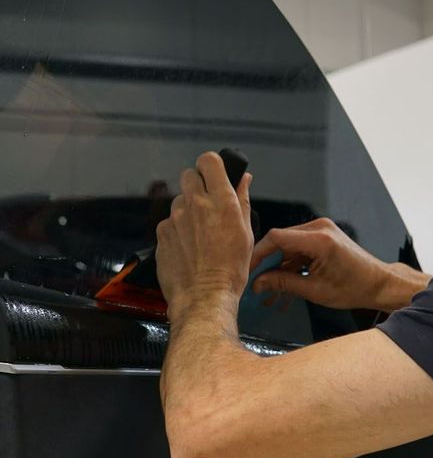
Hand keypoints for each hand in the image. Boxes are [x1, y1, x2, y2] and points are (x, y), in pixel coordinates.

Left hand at [156, 152, 253, 320]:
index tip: (216, 176)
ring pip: (179, 200)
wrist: (204, 297)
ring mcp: (175, 217)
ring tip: (198, 232)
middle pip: (189, 174)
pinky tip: (187, 246)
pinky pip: (169, 221)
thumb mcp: (246, 233)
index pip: (209, 160)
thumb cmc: (230, 269)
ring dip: (187, 208)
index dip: (212, 166)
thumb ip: (242, 200)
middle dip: (198, 183)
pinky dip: (177, 229)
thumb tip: (243, 179)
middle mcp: (195, 203)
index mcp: (221, 200)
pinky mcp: (161, 233)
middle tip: (207, 203)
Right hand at [250, 218, 392, 310]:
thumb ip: (284, 284)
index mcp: (319, 240)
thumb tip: (259, 283)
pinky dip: (291, 265)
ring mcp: (321, 230)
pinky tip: (285, 285)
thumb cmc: (355, 287)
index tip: (249, 269)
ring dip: (279, 268)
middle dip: (267, 264)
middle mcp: (320, 229)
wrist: (378, 283)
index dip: (258, 254)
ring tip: (271, 293)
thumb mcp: (315, 291)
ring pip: (288, 247)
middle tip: (256, 284)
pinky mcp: (322, 236)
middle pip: (280, 241)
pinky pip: (298, 248)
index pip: (276, 238)